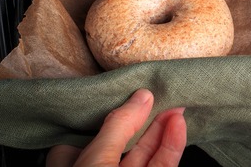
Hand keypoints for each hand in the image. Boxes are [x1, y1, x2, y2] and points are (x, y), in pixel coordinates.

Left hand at [46, 88, 186, 166]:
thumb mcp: (95, 159)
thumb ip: (119, 126)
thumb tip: (141, 97)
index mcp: (72, 164)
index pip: (87, 131)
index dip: (109, 109)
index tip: (129, 91)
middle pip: (124, 139)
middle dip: (145, 115)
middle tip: (161, 93)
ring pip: (146, 152)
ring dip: (163, 128)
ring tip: (176, 105)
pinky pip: (161, 164)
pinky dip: (172, 145)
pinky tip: (178, 125)